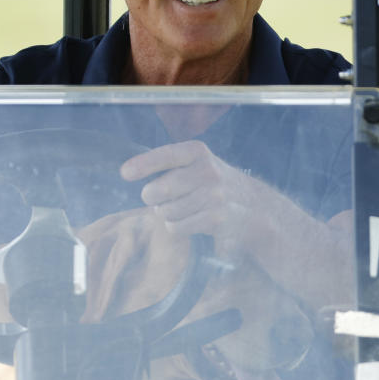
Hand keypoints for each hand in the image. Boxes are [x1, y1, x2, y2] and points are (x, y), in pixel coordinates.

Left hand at [121, 140, 254, 259]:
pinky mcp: (216, 218)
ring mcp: (213, 195)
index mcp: (197, 152)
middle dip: (151, 197)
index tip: (125, 173)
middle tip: (158, 198)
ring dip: (166, 213)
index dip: (143, 164)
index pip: (166, 155)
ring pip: (165, 211)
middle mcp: (207, 171)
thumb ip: (168, 165)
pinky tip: (190, 220)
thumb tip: (128, 171)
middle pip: (157, 190)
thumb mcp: (196, 164)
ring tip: (181, 208)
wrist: (253, 205)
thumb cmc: (212, 183)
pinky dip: (176, 227)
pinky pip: (176, 227)